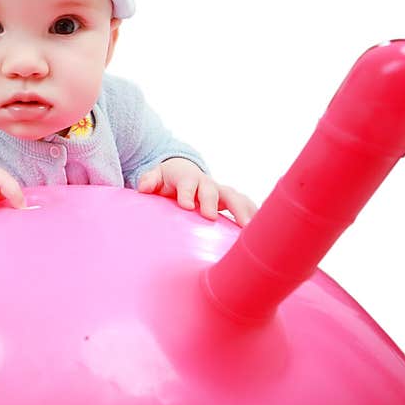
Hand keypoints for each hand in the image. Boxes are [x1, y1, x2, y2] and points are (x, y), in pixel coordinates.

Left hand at [137, 157, 257, 225]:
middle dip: (212, 202)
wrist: (184, 172)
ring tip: (247, 228)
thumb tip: (143, 188)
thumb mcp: (156, 176)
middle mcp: (207, 184)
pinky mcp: (231, 201)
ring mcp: (221, 192)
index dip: (186, 193)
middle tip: (210, 217)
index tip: (186, 206)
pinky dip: (254, 215)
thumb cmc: (168, 179)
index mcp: (187, 178)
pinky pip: (246, 206)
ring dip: (242, 211)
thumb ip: (149, 180)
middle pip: (212, 191)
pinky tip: (261, 232)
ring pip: (235, 198)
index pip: (187, 184)